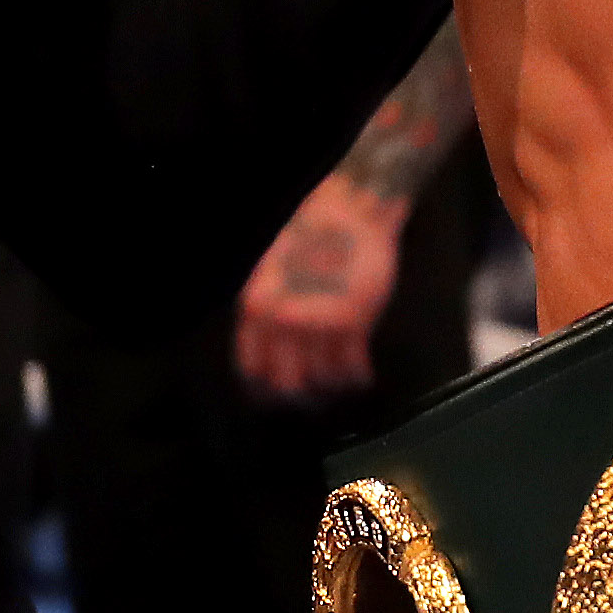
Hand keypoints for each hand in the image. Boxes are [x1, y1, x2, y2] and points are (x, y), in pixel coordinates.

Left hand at [235, 176, 405, 404]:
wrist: (350, 212)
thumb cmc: (311, 237)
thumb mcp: (270, 274)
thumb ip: (266, 314)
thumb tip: (270, 356)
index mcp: (256, 307)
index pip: (250, 370)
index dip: (264, 393)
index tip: (278, 400)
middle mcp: (281, 319)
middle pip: (286, 386)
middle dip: (301, 399)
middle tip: (315, 400)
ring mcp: (316, 322)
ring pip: (322, 381)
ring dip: (333, 388)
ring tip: (341, 385)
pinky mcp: (351, 320)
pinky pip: (352, 368)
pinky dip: (358, 378)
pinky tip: (361, 376)